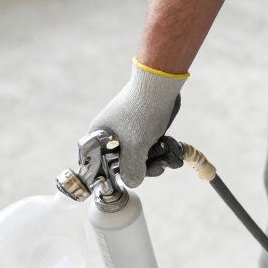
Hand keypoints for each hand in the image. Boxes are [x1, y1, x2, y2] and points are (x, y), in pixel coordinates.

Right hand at [88, 58, 187, 187]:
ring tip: (166, 157)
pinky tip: (169, 149)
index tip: (128, 178)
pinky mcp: (142, 131)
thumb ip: (131, 168)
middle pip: (122, 166)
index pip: (97, 165)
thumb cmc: (142, 112)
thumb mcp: (135, 146)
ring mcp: (127, 134)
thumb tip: (131, 183)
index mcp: (98, 137)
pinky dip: (159, 152)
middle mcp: (110, 137)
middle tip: (157, 166)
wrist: (161, 85)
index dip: (111, 175)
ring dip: (154, 162)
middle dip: (142, 169)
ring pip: (138, 159)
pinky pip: (148, 150)